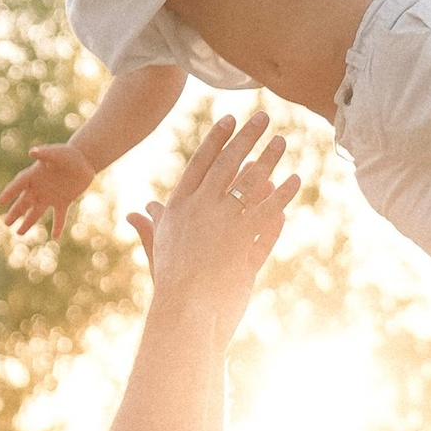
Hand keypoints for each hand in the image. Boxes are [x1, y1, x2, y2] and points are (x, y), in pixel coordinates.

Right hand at [0, 141, 98, 239]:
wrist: (84, 159)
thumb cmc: (69, 153)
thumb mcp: (57, 153)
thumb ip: (45, 154)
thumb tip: (32, 152)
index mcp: (34, 174)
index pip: (18, 184)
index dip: (9, 192)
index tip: (0, 201)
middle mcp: (39, 187)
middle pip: (24, 202)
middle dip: (15, 212)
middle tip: (6, 223)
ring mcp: (50, 195)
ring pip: (36, 211)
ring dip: (28, 222)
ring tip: (19, 233)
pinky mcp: (63, 201)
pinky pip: (59, 216)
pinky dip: (58, 226)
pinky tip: (55, 237)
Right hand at [129, 113, 291, 318]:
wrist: (185, 312)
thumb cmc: (170, 286)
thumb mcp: (157, 251)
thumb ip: (150, 227)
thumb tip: (135, 213)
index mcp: (179, 206)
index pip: (200, 162)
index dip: (216, 139)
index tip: (229, 119)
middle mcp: (201, 208)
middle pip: (228, 163)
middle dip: (247, 136)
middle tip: (263, 117)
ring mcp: (225, 222)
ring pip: (252, 182)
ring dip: (270, 158)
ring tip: (282, 142)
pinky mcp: (246, 239)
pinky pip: (268, 211)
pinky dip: (282, 194)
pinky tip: (294, 180)